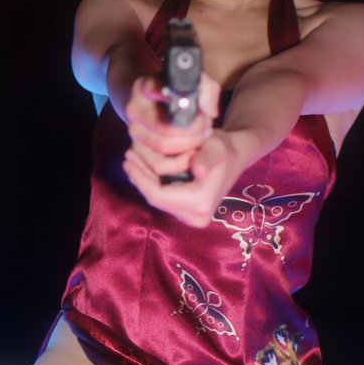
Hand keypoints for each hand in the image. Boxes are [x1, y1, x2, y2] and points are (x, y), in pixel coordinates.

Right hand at [123, 71, 220, 185]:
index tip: (200, 110)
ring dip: (189, 147)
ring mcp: (133, 131)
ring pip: (162, 149)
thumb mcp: (196, 83)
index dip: (182, 104)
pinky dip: (180, 162)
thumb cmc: (181, 94)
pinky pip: (159, 165)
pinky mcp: (136, 150)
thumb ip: (208, 91)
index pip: (157, 91)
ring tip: (201, 138)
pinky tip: (192, 151)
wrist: (157, 105)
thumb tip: (209, 112)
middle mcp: (134, 109)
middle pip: (166, 129)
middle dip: (194, 132)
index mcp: (145, 87)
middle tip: (207, 128)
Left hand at [123, 126, 246, 227]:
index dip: (140, 179)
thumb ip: (207, 158)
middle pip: (156, 200)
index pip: (159, 196)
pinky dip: (152, 185)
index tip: (128, 160)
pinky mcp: (190, 214)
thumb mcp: (216, 146)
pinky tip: (143, 168)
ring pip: (158, 201)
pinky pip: (164, 201)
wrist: (236, 156)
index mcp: (200, 202)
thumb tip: (198, 171)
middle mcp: (197, 216)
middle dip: (139, 179)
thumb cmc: (224, 147)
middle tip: (127, 157)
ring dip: (143, 181)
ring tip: (132, 159)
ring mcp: (193, 218)